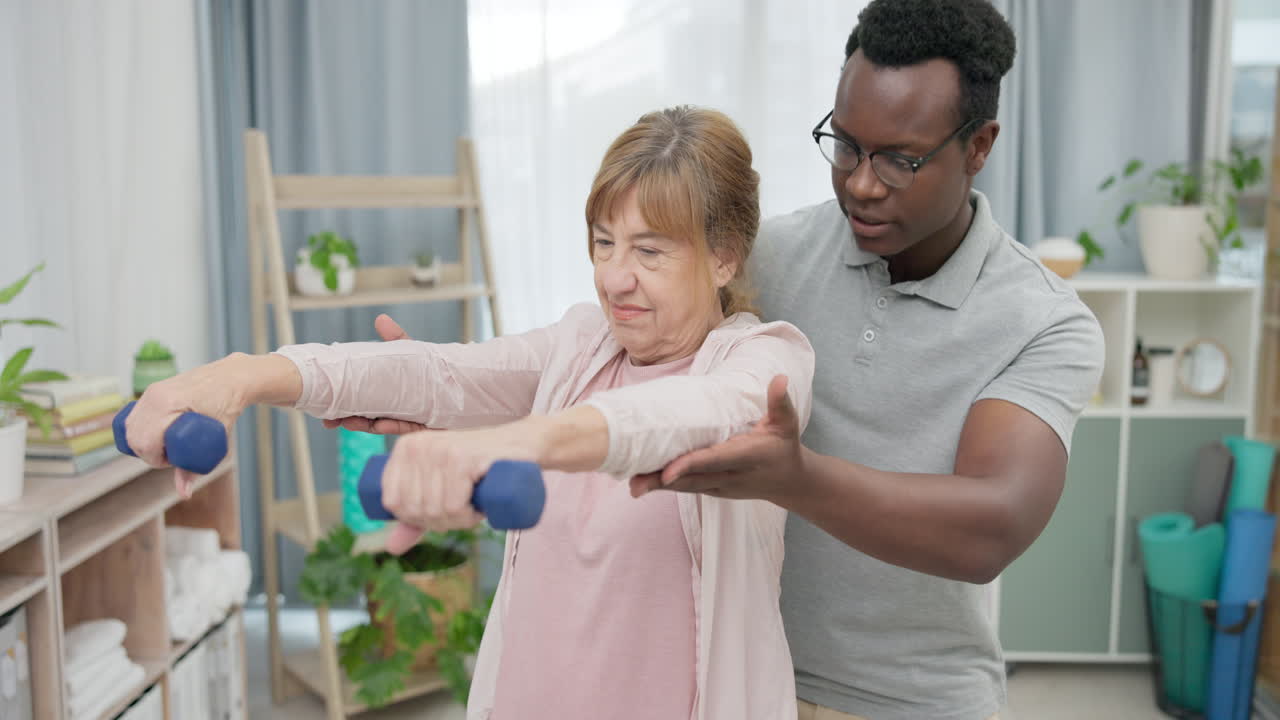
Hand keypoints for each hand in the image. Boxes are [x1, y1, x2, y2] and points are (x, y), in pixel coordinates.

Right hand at [125, 354, 257, 498]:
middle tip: (169, 456)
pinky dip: (137, 430)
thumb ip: (194, 467)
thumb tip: (183, 494)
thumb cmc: (227, 407)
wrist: (232, 378)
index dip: (156, 460)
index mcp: (168, 404)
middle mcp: (155, 396)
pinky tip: (150, 436)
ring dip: (141, 442)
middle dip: (147, 453)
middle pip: (135, 437)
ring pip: (130, 427)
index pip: (145, 443)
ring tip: (163, 446)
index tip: (171, 462)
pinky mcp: (152, 390)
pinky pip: (133, 415)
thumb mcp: (214, 439)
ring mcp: (151, 391)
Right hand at [322, 314, 429, 434]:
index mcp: (386, 393)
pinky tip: (379, 425)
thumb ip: (396, 338)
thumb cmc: (433, 370)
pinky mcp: (423, 427)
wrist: (464, 384)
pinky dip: (392, 427)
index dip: (341, 406)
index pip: (359, 401)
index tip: (324, 407)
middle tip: (328, 420)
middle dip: (346, 419)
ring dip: (363, 425)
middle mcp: (393, 409)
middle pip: (364, 417)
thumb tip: (380, 318)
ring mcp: (407, 419)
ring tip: (349, 421)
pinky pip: (405, 429)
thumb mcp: (412, 353)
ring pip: (380, 425)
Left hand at [381, 421, 544, 553]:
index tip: (442, 514)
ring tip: (475, 508)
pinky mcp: (463, 457)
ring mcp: (440, 449)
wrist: (519, 445)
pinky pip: (453, 506)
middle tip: (465, 512)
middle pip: (416, 509)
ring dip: (460, 521)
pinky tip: (479, 509)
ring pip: (436, 510)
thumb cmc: (478, 468)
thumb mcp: (440, 487)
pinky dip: (467, 517)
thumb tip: (391, 548)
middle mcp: (418, 445)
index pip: (392, 502)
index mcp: (405, 448)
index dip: (416, 519)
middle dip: (442, 523)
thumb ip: (413, 516)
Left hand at [629, 375, 806, 501]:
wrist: (789, 482)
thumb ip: (779, 402)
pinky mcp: (713, 489)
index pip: (714, 461)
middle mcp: (731, 476)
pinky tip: (643, 480)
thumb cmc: (784, 446)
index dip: (690, 465)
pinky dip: (666, 485)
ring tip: (631, 483)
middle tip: (634, 483)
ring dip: (658, 486)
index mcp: (747, 456)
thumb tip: (780, 378)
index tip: (667, 471)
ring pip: (686, 487)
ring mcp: (720, 486)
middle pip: (692, 480)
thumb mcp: (787, 423)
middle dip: (663, 482)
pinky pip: (687, 487)